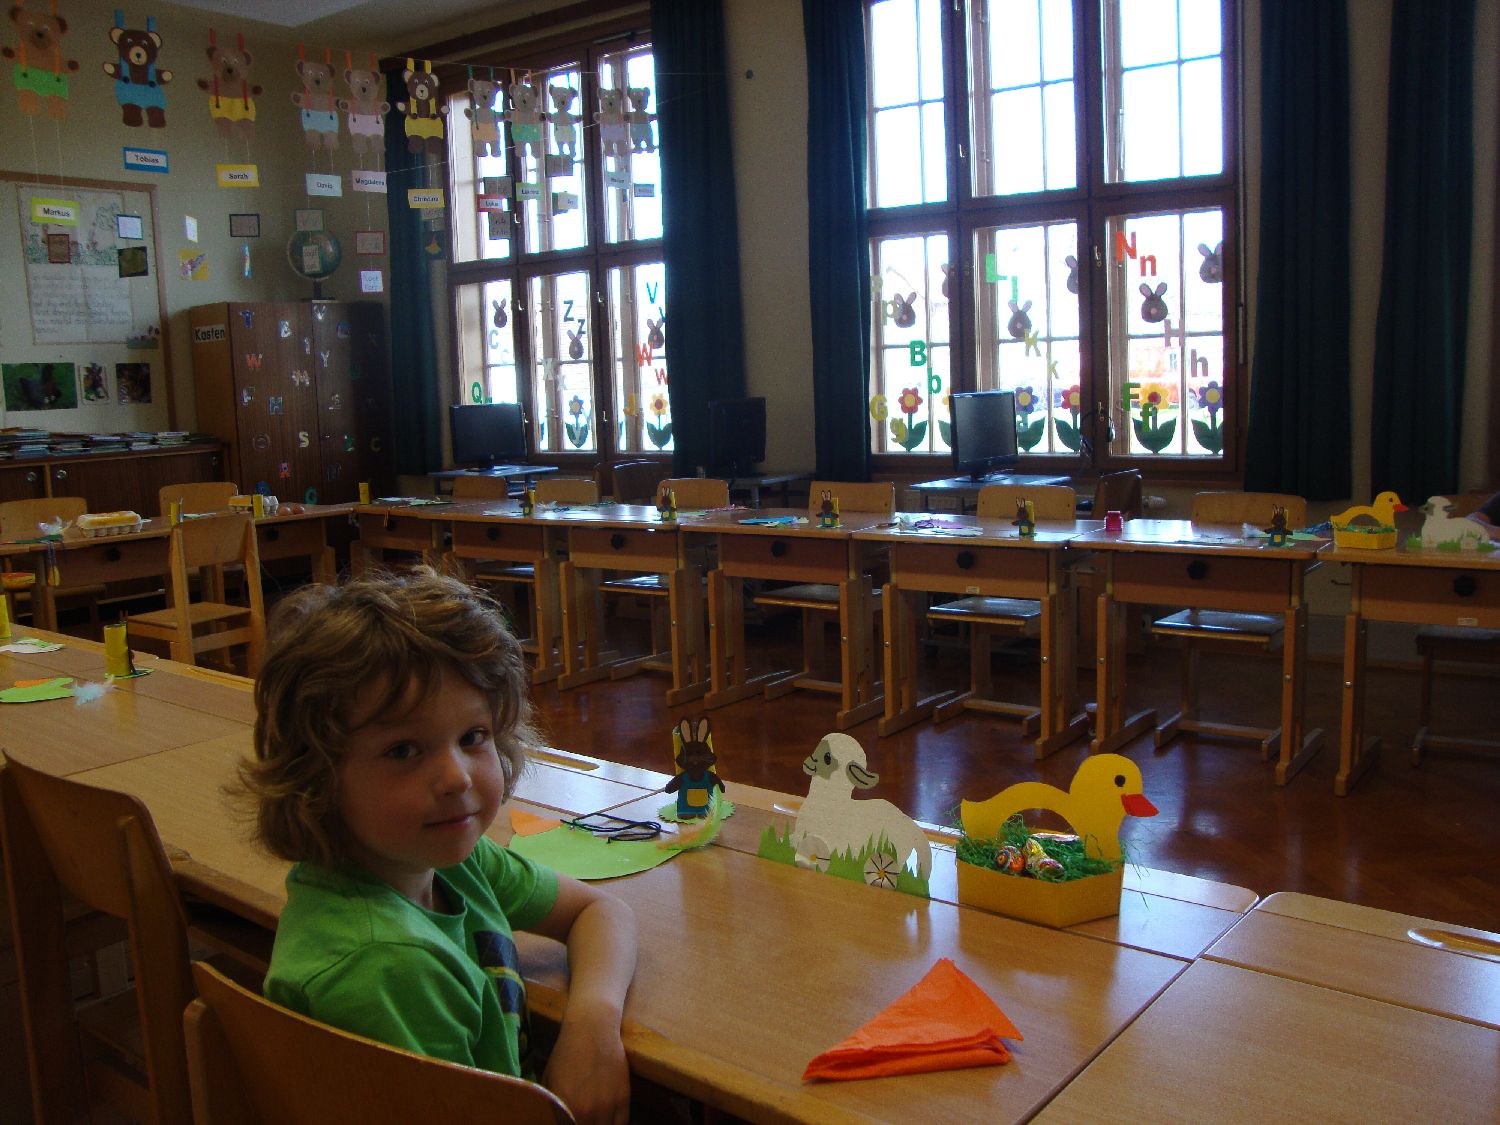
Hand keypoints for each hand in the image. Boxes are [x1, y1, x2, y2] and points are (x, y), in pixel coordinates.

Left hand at [542, 998, 629, 1124]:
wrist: (592, 1029)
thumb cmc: (565, 1053)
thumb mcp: (549, 1080)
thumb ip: (551, 1105)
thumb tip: (551, 1118)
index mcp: (566, 1109)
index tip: (569, 1123)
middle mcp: (588, 1112)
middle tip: (581, 1121)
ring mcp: (608, 1106)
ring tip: (594, 1121)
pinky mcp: (623, 1097)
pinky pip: (622, 1123)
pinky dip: (614, 1124)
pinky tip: (608, 1120)